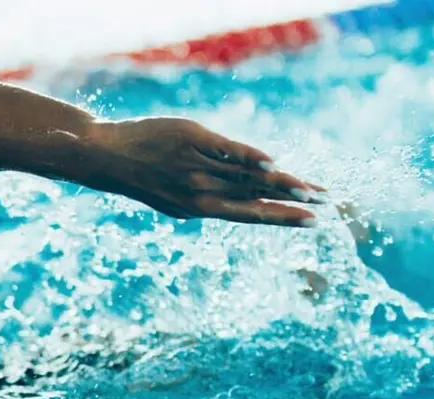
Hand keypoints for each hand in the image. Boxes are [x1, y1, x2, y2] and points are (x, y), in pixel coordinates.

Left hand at [88, 117, 324, 226]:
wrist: (107, 157)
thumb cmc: (145, 174)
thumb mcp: (175, 194)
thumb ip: (211, 195)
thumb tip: (248, 193)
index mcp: (198, 210)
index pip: (249, 214)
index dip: (282, 218)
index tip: (311, 222)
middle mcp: (200, 193)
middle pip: (256, 196)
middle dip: (294, 201)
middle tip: (326, 204)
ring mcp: (197, 168)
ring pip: (247, 178)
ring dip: (283, 183)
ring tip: (313, 188)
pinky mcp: (193, 141)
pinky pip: (227, 152)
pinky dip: (250, 159)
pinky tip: (273, 165)